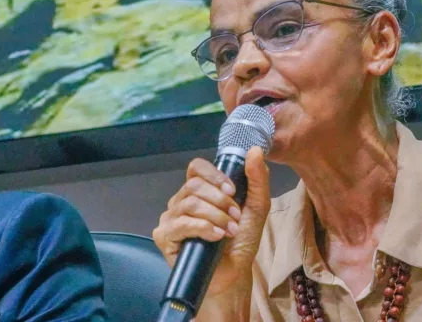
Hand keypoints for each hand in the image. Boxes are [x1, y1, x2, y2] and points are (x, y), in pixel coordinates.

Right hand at [152, 146, 270, 296]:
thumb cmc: (241, 240)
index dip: (214, 175)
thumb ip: (257, 178)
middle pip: (194, 186)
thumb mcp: (256, 206)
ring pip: (189, 203)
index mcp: (200, 191)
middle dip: (220, 201)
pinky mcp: (164, 237)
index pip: (196, 167)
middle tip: (235, 217)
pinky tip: (216, 237)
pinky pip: (180, 223)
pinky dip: (203, 228)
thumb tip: (254, 150)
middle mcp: (181, 201)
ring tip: (229, 230)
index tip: (232, 191)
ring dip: (216, 216)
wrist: (234, 272)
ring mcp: (170, 218)